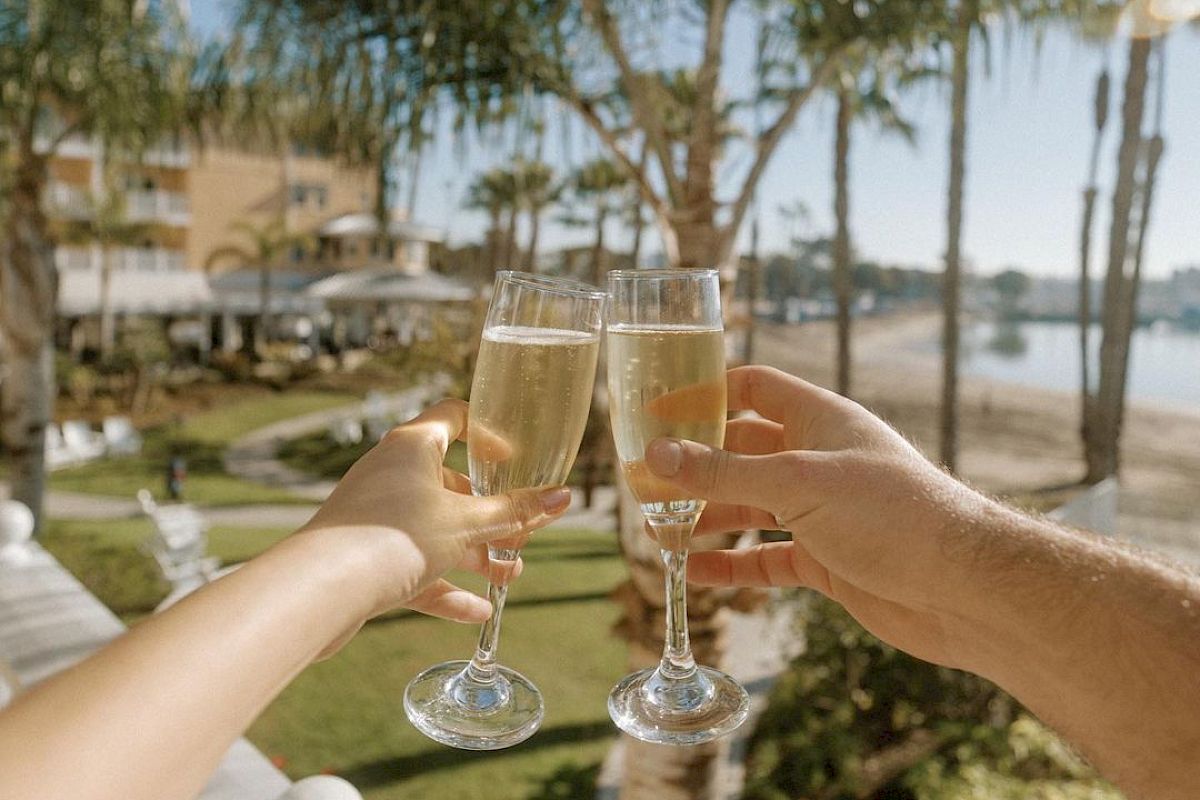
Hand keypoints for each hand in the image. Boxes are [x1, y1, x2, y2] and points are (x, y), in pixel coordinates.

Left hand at [300, 399, 569, 637]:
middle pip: (450, 484)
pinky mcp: (367, 557)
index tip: (513, 460)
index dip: (487, 434)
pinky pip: (415, 566)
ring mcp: (376, 516)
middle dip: (490, 513)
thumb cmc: (394, 536)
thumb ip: (516, 511)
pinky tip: (477, 612)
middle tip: (521, 535)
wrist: (322, 588)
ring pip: (435, 529)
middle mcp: (390, 474)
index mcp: (412, 447)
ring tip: (510, 576)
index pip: (454, 417)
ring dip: (475, 552)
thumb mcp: (467, 523)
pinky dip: (445, 586)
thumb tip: (564, 497)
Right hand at [643, 366, 998, 670]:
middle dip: (694, 466)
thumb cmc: (892, 514)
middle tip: (643, 481)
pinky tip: (693, 571)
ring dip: (705, 516)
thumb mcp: (797, 483)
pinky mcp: (826, 560)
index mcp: (819, 420)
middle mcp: (817, 460)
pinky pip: (765, 558)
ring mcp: (821, 512)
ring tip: (656, 530)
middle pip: (741, 452)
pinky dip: (731, 564)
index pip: (753, 388)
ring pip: (749, 507)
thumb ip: (723, 471)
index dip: (705, 395)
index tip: (656, 412)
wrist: (962, 589)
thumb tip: (656, 454)